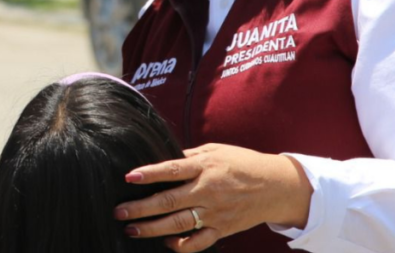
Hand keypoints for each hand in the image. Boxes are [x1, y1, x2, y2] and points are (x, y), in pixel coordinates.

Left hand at [113, 144, 312, 252]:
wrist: (275, 186)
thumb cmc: (242, 163)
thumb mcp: (216, 150)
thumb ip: (189, 155)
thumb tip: (163, 156)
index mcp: (205, 167)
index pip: (172, 169)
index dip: (150, 174)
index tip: (128, 177)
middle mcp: (208, 190)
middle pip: (169, 201)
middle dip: (141, 208)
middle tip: (119, 211)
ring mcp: (215, 212)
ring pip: (178, 224)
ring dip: (152, 229)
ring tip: (131, 229)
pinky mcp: (222, 228)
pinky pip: (199, 242)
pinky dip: (182, 245)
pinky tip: (167, 243)